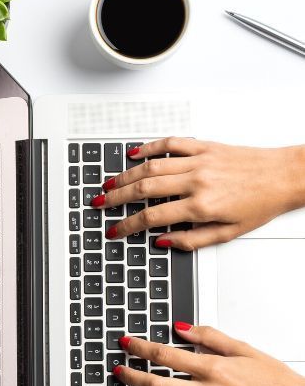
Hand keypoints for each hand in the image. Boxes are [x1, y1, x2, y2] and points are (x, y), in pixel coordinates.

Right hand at [90, 138, 304, 249]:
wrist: (287, 176)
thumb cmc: (261, 204)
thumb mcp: (228, 233)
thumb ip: (191, 240)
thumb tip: (162, 241)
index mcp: (201, 206)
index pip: (151, 217)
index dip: (127, 225)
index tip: (114, 230)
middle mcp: (197, 181)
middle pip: (144, 189)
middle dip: (116, 198)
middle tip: (99, 204)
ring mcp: (199, 161)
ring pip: (151, 166)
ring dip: (125, 175)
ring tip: (108, 184)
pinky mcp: (205, 146)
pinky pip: (170, 143)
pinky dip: (149, 147)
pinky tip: (133, 153)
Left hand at [113, 323, 304, 385]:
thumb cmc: (274, 380)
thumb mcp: (243, 349)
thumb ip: (209, 336)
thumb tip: (180, 327)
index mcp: (214, 369)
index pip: (166, 356)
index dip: (141, 348)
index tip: (127, 343)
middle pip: (157, 385)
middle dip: (131, 376)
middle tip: (118, 370)